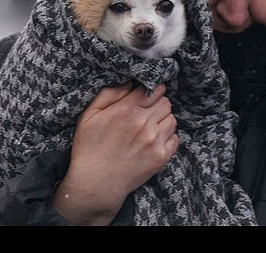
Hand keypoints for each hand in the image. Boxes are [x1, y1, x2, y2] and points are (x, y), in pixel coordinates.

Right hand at [52, 82, 178, 224]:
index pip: (151, 89)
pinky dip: (168, 136)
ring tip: (151, 125)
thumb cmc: (89, 148)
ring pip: (171, 118)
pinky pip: (175, 137)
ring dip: (163, 119)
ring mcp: (154, 141)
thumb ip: (109, 94)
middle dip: (158, 103)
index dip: (149, 90)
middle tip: (149, 110)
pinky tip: (155, 140)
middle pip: (165, 101)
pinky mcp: (161, 156)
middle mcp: (143, 123)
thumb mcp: (89, 115)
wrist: (96, 184)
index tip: (146, 95)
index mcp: (126, 110)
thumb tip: (128, 82)